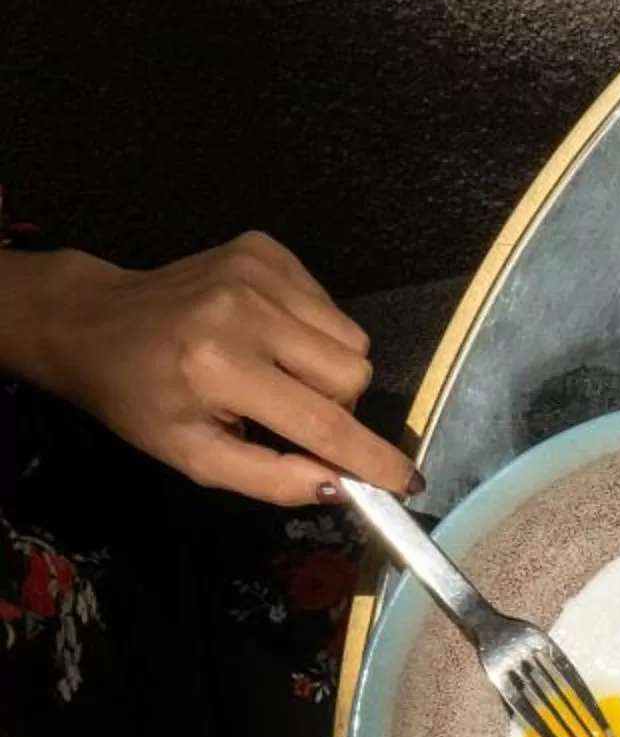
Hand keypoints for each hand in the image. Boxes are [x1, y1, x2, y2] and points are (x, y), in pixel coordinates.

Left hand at [0, 236, 414, 500]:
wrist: (94, 321)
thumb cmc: (141, 398)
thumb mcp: (192, 456)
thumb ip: (270, 480)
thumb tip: (342, 486)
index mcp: (219, 368)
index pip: (321, 422)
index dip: (371, 457)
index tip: (408, 481)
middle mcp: (244, 312)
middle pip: (353, 373)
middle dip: (337, 404)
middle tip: (291, 410)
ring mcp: (257, 272)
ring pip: (352, 339)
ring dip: (328, 367)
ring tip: (278, 370)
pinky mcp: (265, 250)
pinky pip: (331, 306)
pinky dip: (313, 331)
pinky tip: (269, 335)